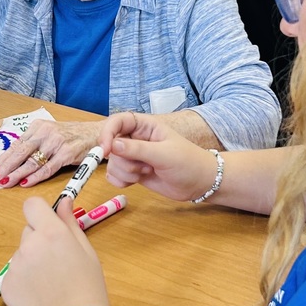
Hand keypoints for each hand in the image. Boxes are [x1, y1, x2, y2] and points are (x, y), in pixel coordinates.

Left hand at [0, 119, 102, 187]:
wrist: (95, 133)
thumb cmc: (71, 136)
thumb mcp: (50, 134)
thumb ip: (35, 144)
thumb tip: (14, 160)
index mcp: (38, 127)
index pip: (16, 144)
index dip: (4, 158)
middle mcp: (45, 133)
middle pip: (21, 152)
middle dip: (7, 166)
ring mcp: (56, 143)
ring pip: (32, 161)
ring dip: (17, 174)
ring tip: (7, 182)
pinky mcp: (67, 153)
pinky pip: (48, 168)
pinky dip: (36, 177)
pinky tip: (25, 182)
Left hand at [1, 198, 111, 305]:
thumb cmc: (89, 288)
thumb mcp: (86, 252)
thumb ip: (70, 223)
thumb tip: (63, 201)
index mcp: (51, 233)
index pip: (32, 205)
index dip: (40, 212)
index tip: (49, 223)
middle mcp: (28, 245)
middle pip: (28, 231)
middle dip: (39, 240)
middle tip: (57, 262)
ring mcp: (14, 267)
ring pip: (21, 254)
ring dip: (31, 261)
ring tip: (50, 284)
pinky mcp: (5, 287)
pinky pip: (14, 275)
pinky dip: (24, 281)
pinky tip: (39, 296)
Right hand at [100, 112, 220, 201]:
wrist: (200, 183)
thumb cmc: (188, 162)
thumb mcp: (164, 154)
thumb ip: (138, 149)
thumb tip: (112, 145)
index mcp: (145, 126)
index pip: (117, 122)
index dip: (107, 133)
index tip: (105, 150)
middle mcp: (136, 139)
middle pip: (112, 146)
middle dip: (123, 161)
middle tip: (145, 166)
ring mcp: (134, 156)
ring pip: (113, 164)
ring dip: (126, 172)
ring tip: (148, 172)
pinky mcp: (133, 172)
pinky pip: (115, 176)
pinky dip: (121, 181)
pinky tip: (136, 182)